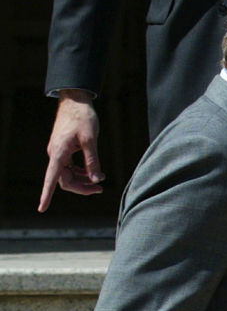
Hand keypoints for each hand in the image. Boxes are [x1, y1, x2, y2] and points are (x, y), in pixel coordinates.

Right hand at [39, 92, 104, 211]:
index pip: (51, 179)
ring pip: (68, 175)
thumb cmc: (82, 118)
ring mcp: (59, 153)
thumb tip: (97, 180)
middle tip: (101, 189)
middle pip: (65, 180)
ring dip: (83, 180)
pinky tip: (94, 172)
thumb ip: (93, 161)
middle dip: (82, 187)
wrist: (75, 101)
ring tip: (100, 181)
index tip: (42, 208)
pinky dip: (82, 172)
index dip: (46, 195)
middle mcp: (56, 155)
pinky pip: (70, 167)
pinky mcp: (64, 150)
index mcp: (58, 153)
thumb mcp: (91, 140)